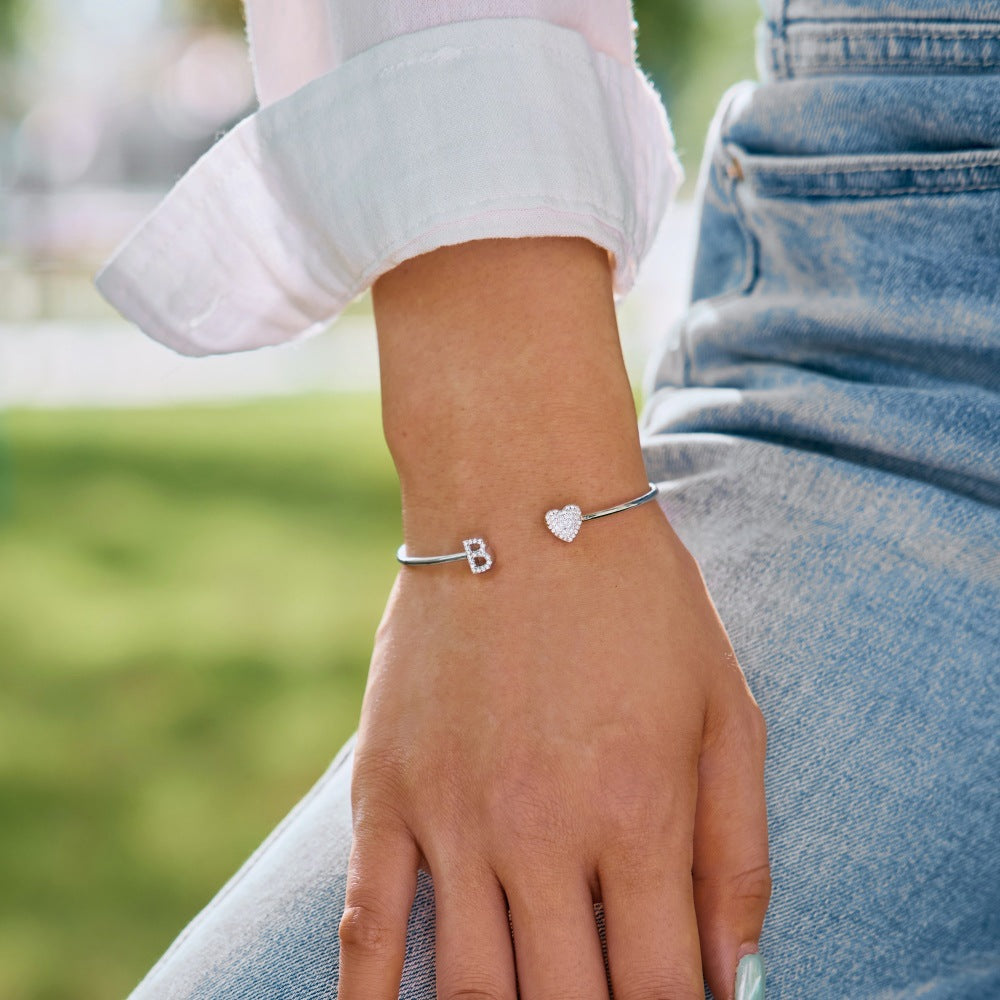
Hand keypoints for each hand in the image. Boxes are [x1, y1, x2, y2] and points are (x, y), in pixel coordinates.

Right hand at [336, 498, 769, 998]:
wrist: (521, 500)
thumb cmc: (638, 599)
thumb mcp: (725, 708)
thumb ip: (738, 850)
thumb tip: (737, 976)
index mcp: (638, 813)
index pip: (663, 988)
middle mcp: (540, 831)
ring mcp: (452, 816)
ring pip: (473, 989)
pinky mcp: (386, 791)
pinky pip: (366, 927)